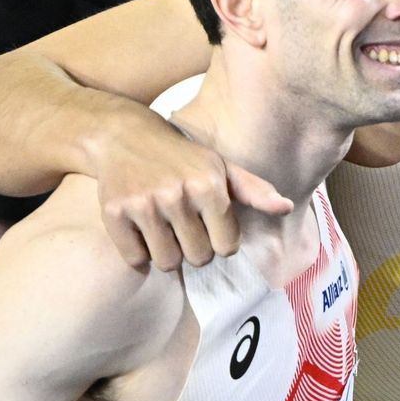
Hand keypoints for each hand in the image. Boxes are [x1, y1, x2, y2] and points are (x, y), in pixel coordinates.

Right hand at [85, 114, 291, 270]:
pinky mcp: (113, 213)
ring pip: (167, 262)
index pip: (227, 247)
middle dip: (195, 249)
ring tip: (165, 231)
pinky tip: (141, 232)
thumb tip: (286, 208)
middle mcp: (177, 195)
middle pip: (198, 258)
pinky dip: (139, 254)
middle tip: (185, 229)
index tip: (210, 227)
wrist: (124, 137)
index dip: (220, 242)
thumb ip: (255, 190)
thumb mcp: (222, 167)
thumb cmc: (183, 158)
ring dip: (168, 254)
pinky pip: (135, 260)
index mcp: (209, 185)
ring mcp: (143, 204)